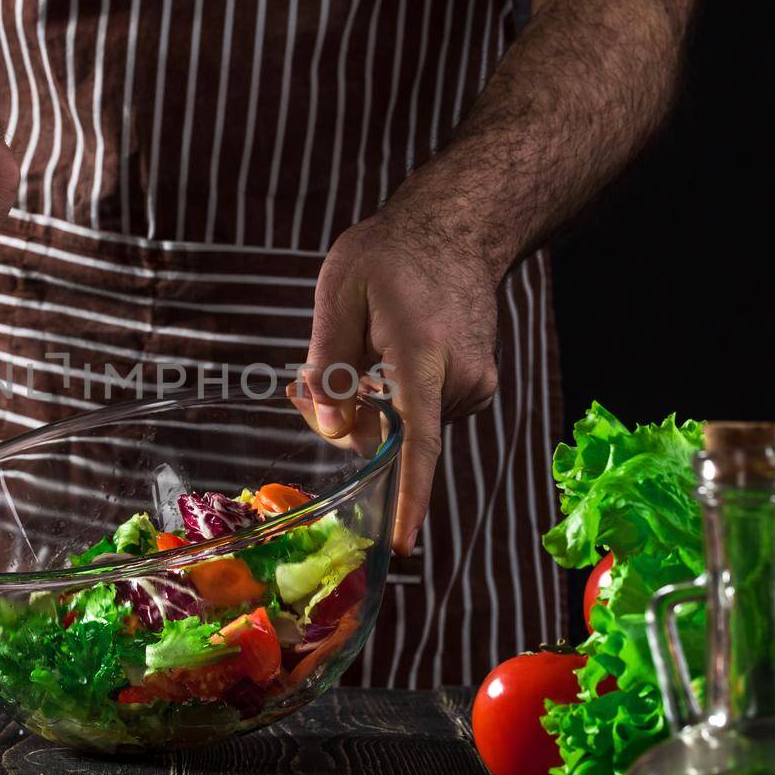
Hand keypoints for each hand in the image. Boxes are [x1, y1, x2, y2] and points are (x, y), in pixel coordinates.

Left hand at [303, 192, 506, 555]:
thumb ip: (328, 365)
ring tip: (346, 361)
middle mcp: (459, 378)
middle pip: (391, 439)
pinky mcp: (476, 390)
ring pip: (404, 431)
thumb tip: (329, 428)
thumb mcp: (339, 294)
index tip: (400, 543)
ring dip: (365, 412)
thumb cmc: (390, 256)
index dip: (407, 496)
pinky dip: (391, 406)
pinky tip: (377, 366)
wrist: (458, 230)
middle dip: (341, 425)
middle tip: (298, 387)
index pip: (417, 440)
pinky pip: (420, 417)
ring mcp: (474, 386)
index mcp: (423, 354)